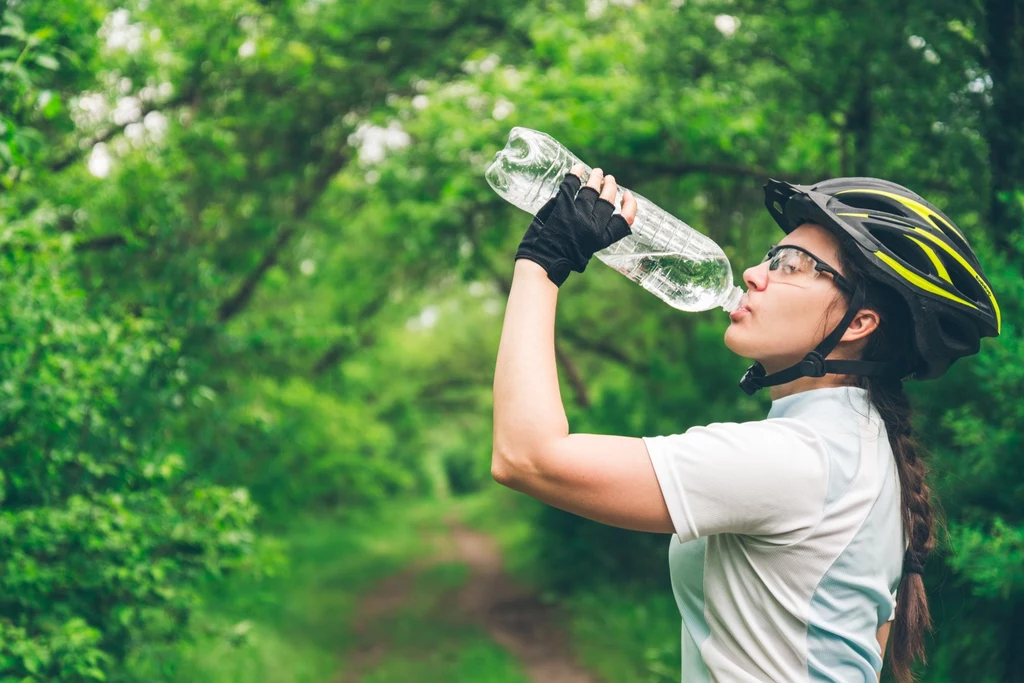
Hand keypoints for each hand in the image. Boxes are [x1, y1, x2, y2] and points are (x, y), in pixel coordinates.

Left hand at [515, 164, 638, 286]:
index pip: (624, 220)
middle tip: (609, 179)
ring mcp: (578, 214)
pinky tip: (578, 168)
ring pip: (592, 190)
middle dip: (610, 187)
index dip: (629, 206)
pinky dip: (575, 174)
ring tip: (597, 172)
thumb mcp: (586, 252)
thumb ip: (594, 236)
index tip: (627, 195)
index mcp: (601, 239)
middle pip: (607, 200)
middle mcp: (593, 226)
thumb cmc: (562, 259)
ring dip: (596, 179)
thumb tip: (596, 215)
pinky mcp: (562, 206)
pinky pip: (571, 184)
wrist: (542, 261)